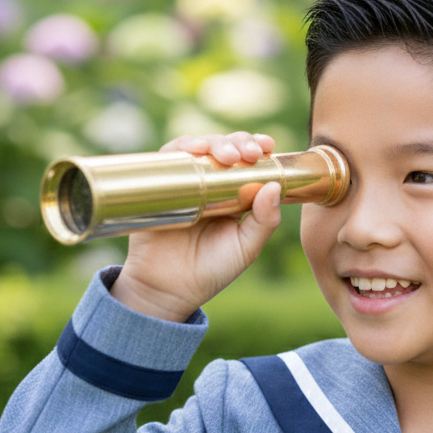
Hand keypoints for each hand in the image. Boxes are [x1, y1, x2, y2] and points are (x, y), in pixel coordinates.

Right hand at [110, 132, 280, 320]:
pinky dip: (182, 148)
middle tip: (250, 152)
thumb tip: (274, 185)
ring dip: (215, 143)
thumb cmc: (210, 271)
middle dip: (239, 142)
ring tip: (228, 156)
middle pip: (224, 149)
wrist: (167, 290)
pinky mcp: (158, 185)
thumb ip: (265, 221)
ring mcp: (183, 183)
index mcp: (232, 196)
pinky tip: (196, 150)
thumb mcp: (246, 248)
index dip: (256, 147)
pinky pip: (169, 159)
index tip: (267, 146)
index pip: (246, 163)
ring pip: (198, 148)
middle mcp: (207, 185)